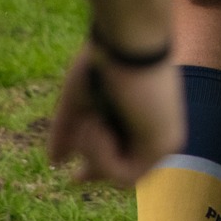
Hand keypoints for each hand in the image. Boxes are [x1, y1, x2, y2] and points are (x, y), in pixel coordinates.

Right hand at [48, 45, 182, 186]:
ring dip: (94, 152)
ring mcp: (165, 140)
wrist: (127, 42)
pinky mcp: (165, 145)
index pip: (126, 157)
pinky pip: (125, 175)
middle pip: (121, 170)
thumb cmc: (106, 61)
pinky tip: (103, 129)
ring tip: (95, 121)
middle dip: (95, 166)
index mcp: (145, 119)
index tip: (75, 178)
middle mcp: (160, 132)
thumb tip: (55, 160)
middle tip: (77, 177)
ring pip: (119, 176)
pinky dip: (103, 156)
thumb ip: (68, 131)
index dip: (100, 169)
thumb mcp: (80, 102)